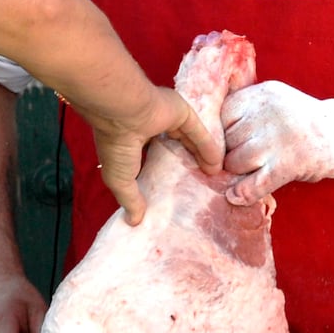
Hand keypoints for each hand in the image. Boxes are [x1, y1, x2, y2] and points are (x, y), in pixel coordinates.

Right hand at [88, 87, 222, 224]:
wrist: (123, 110)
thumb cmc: (116, 145)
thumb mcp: (120, 180)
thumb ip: (130, 200)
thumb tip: (134, 222)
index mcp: (129, 143)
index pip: (148, 160)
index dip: (160, 176)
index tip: (171, 193)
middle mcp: (148, 130)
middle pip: (171, 149)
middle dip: (184, 166)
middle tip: (197, 184)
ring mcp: (165, 119)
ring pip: (187, 140)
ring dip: (200, 157)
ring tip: (212, 176)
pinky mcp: (182, 112)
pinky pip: (198, 132)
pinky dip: (207, 146)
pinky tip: (217, 163)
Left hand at [221, 81, 333, 203]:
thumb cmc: (302, 120)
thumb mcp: (273, 101)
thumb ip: (244, 109)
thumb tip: (206, 132)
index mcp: (260, 94)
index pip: (220, 115)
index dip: (218, 132)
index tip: (222, 142)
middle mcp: (267, 113)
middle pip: (226, 140)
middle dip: (228, 153)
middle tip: (237, 160)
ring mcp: (278, 140)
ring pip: (235, 162)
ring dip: (237, 171)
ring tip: (249, 171)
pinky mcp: (289, 165)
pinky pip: (255, 184)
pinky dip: (243, 193)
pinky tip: (235, 196)